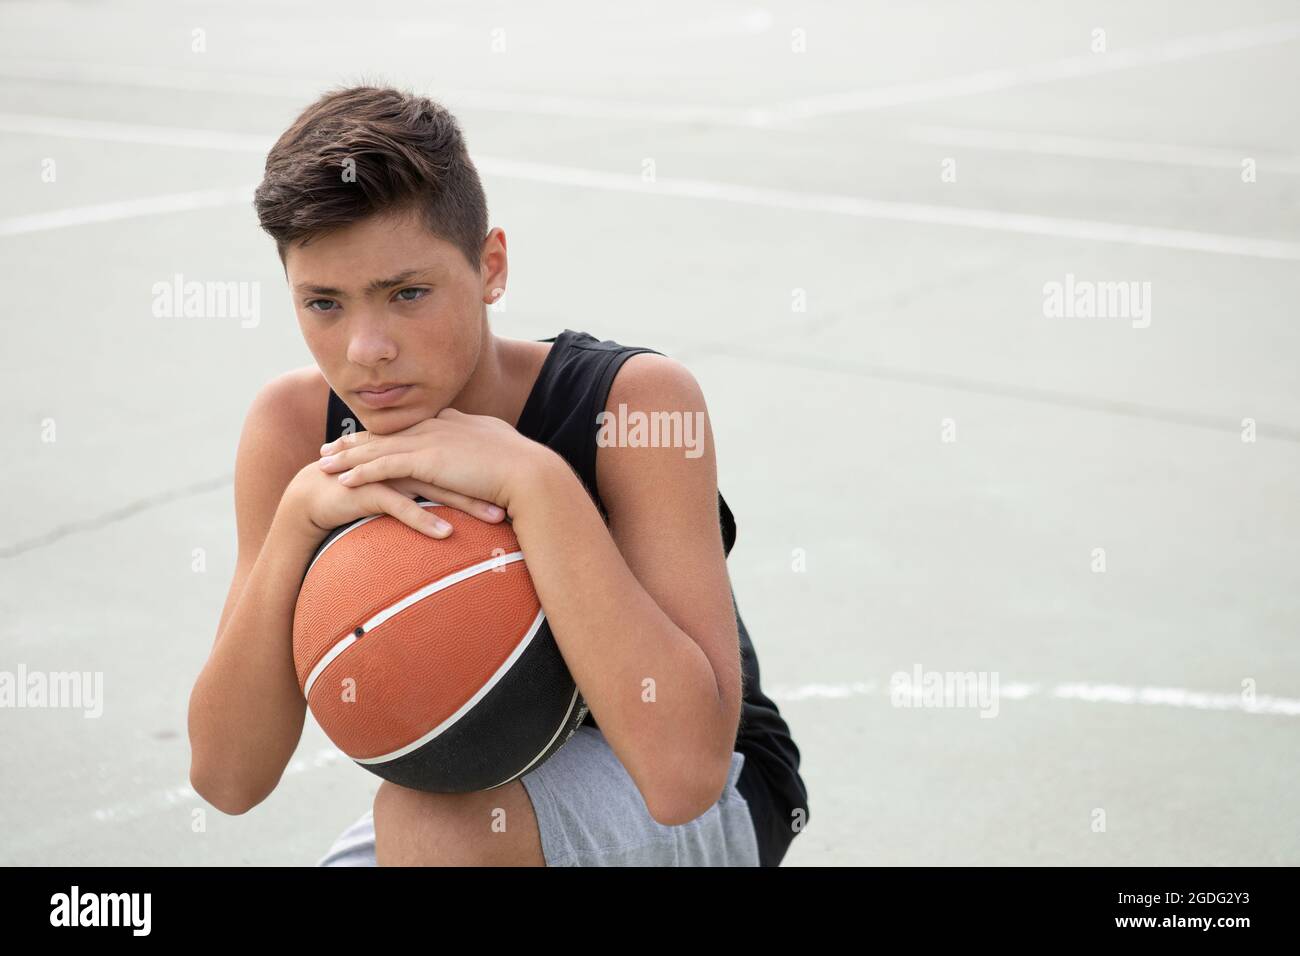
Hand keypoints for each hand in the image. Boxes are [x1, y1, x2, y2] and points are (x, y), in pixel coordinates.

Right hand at [281, 455, 502, 541]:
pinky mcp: (369, 490)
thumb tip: (467, 495)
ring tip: (494, 518)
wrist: (314, 496)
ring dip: (465, 503)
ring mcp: (388, 473)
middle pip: (455, 471)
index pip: (461, 462)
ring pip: (433, 487)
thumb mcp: (405, 487)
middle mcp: (407, 459)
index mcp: (418, 454)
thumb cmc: (365, 493)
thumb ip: (433, 484)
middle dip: (488, 487)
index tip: (523, 487)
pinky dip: (424, 519)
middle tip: (520, 501)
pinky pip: (401, 506)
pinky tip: (446, 534)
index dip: (491, 473)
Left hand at [316, 407, 552, 517]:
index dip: (386, 432)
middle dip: (356, 440)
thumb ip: (486, 452)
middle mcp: (438, 426)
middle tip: (330, 445)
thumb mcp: (502, 453)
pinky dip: (361, 472)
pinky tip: (341, 480)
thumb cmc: (524, 469)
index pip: (411, 426)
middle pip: (387, 432)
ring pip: (379, 448)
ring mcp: (431, 441)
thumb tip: (484, 460)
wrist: (530, 473)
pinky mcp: (427, 460)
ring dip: (347, 456)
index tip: (367, 437)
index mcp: (455, 423)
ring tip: (322, 463)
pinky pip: (385, 466)